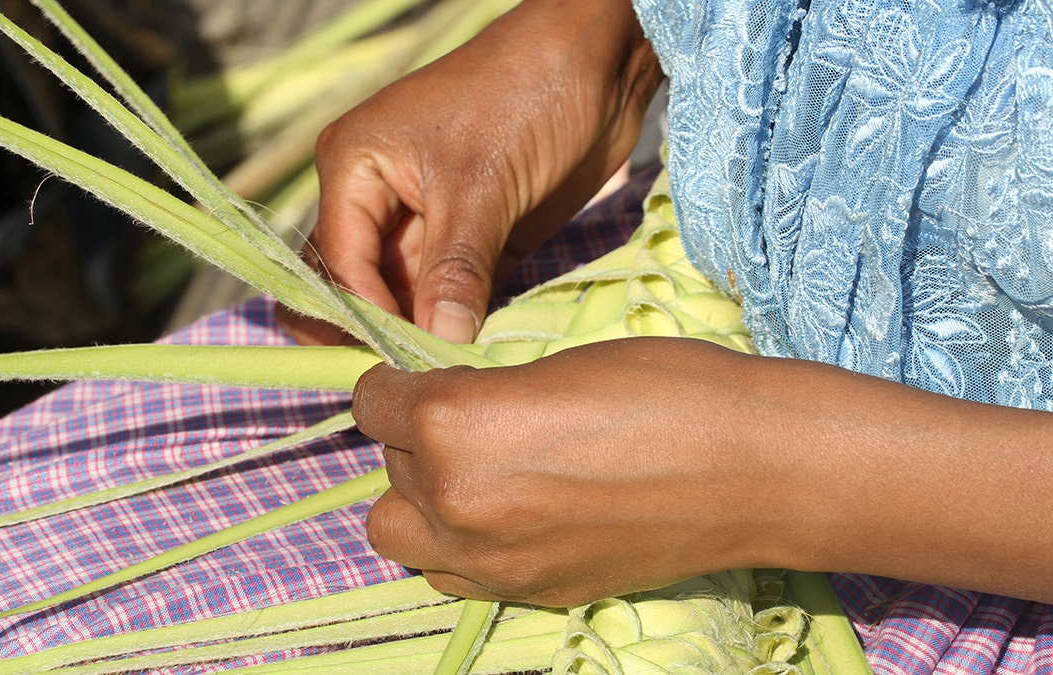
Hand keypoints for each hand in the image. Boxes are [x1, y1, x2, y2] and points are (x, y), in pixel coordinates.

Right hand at [279, 0, 660, 344]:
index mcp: (354, 167)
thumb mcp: (483, 183)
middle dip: (389, 331)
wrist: (601, 59)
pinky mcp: (475, 239)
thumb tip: (438, 343)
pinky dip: (465, 323)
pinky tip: (479, 357)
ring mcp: (428, 220)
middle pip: (364, 286)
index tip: (400, 365)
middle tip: (420, 380)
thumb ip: (454, 267)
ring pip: (411, 297)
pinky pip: (456, 294)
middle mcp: (378, 197)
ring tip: (453, 376)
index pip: (339, 263)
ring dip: (430, 334)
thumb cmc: (525, 94)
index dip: (363, 317)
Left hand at [353, 337, 1052, 605]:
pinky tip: (508, 516)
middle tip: (470, 421)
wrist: (753, 468)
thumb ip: (478, 393)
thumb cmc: (664, 388)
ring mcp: (490, 559)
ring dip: (421, 499)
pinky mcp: (527, 593)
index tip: (422, 380)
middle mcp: (454, 499)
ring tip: (475, 473)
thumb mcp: (549, 366)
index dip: (396, 385)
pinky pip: (449, 573)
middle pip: (387, 465)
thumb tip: (440, 406)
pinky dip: (459, 544)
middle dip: (415, 438)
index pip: (370, 402)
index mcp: (454, 422)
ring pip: (399, 532)